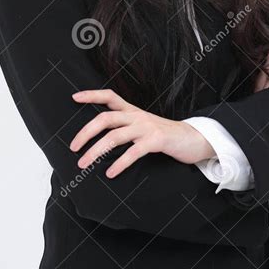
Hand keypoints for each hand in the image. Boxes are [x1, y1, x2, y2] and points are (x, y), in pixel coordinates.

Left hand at [69, 89, 216, 177]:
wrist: (195, 138)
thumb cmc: (165, 135)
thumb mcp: (144, 125)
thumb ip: (126, 126)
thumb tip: (101, 139)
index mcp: (132, 111)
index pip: (109, 96)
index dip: (91, 95)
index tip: (74, 97)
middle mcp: (137, 116)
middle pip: (105, 118)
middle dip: (86, 132)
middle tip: (73, 148)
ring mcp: (147, 127)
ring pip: (115, 136)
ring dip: (96, 151)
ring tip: (83, 164)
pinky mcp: (157, 140)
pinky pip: (133, 152)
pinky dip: (120, 163)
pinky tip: (111, 173)